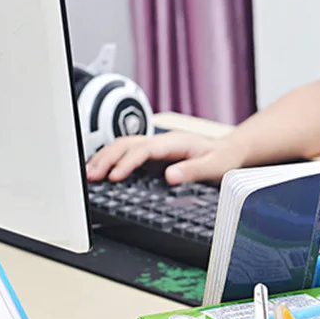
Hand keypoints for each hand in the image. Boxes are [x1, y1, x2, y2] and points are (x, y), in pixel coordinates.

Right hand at [85, 131, 246, 183]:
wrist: (230, 152)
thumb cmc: (223, 159)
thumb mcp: (214, 167)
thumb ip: (192, 171)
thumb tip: (169, 176)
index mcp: (174, 143)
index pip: (143, 150)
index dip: (126, 163)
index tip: (114, 177)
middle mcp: (162, 141)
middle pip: (126, 144)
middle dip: (106, 158)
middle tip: (91, 176)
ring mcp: (156, 147)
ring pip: (123, 146)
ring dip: (105, 158)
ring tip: (89, 173)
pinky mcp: (154, 155)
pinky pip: (128, 154)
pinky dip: (112, 160)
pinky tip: (103, 170)